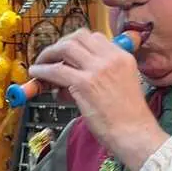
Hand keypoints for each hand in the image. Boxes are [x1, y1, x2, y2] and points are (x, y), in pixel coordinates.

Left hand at [28, 29, 168, 170]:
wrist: (135, 134)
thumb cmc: (128, 117)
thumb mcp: (122, 85)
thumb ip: (100, 75)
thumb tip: (69, 78)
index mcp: (122, 57)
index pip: (95, 38)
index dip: (76, 43)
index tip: (66, 54)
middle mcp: (111, 58)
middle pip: (78, 37)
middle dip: (61, 43)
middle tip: (51, 55)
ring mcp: (98, 69)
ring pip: (65, 48)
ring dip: (49, 53)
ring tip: (41, 63)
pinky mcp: (85, 84)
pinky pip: (56, 70)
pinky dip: (43, 70)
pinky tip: (37, 73)